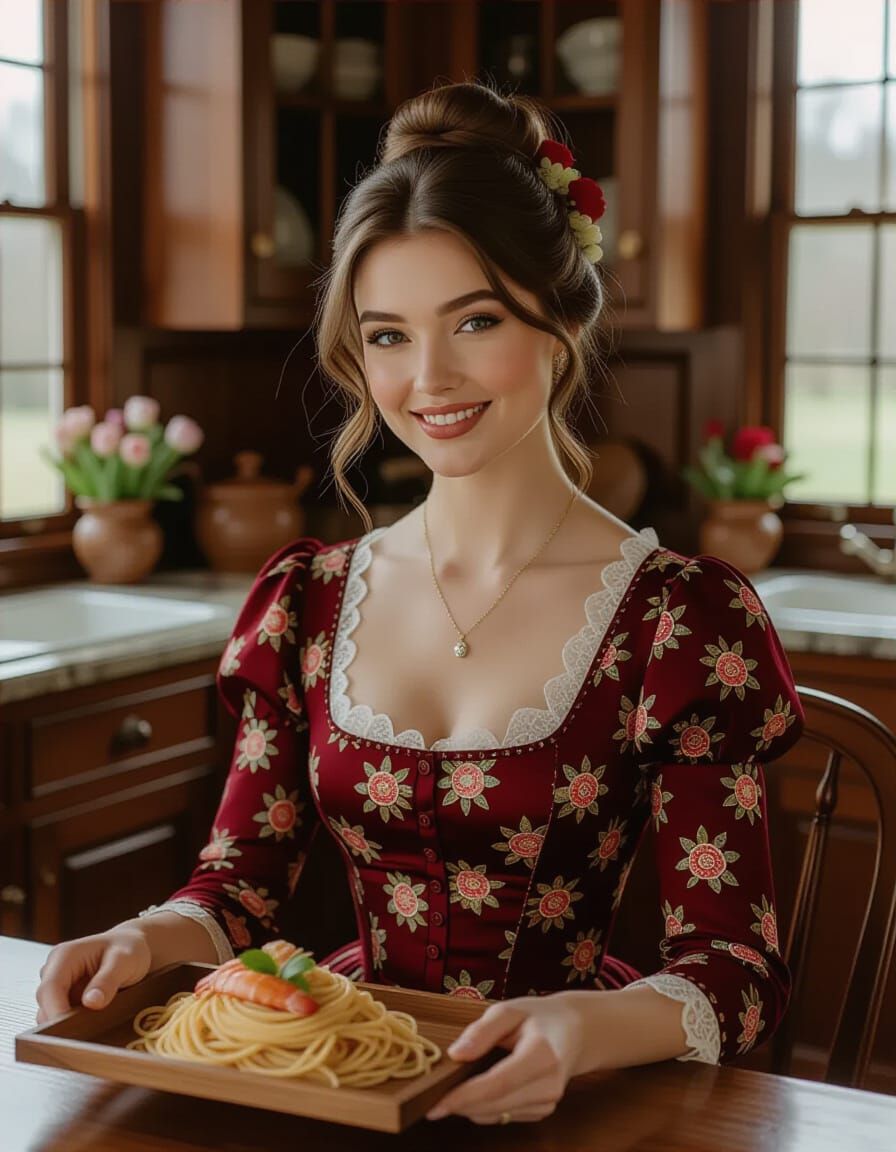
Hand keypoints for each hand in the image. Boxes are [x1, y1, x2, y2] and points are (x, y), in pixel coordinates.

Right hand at [35, 925, 152, 1024]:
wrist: (134, 947)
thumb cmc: (129, 949)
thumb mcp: (125, 960)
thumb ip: (108, 979)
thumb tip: (91, 1002)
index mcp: (65, 955)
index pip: (50, 988)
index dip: (56, 1011)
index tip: (72, 1030)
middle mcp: (55, 970)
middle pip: (46, 1004)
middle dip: (62, 1022)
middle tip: (84, 1037)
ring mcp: (59, 985)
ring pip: (51, 1014)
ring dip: (68, 1025)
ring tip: (92, 1029)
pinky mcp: (64, 997)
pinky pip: (61, 1016)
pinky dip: (73, 1024)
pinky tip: (91, 1026)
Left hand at [425, 992, 585, 1124]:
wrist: (576, 1032)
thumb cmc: (539, 1017)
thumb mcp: (509, 1010)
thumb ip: (481, 1031)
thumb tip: (455, 1055)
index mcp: (543, 1055)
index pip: (498, 1084)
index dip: (464, 1097)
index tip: (435, 1104)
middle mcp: (549, 1085)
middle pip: (495, 1105)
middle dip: (460, 1104)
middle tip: (432, 1098)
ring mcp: (548, 1103)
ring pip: (496, 1115)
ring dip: (471, 1105)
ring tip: (460, 1083)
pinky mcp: (542, 1112)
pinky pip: (504, 1116)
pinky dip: (487, 1105)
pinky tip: (484, 1086)